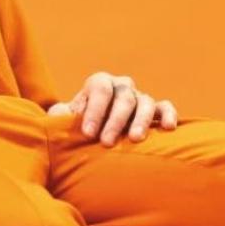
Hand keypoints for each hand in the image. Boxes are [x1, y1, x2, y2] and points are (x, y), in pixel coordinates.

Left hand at [46, 71, 177, 146]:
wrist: (97, 132)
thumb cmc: (79, 126)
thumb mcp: (65, 120)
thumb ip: (59, 116)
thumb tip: (55, 117)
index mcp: (100, 83)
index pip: (100, 89)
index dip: (94, 110)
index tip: (87, 133)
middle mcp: (122, 86)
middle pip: (123, 97)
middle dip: (114, 120)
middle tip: (106, 142)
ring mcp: (140, 97)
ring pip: (146, 102)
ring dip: (141, 120)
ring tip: (135, 139)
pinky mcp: (156, 110)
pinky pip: (165, 108)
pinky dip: (169, 115)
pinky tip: (168, 128)